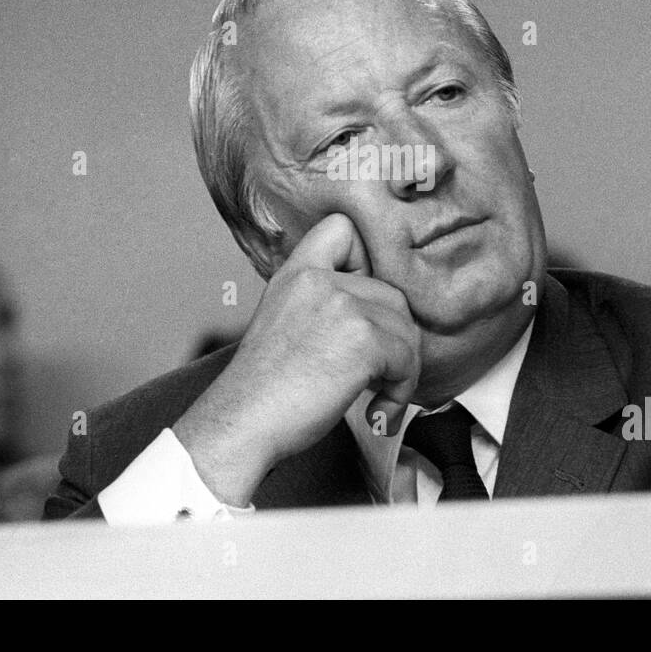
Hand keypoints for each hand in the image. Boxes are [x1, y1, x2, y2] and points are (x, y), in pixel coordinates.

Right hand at [173, 214, 420, 506]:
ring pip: (406, 329)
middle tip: (375, 374)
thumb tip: (379, 320)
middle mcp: (319, 282)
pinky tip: (377, 411)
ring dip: (401, 369)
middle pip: (391, 294)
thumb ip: (323, 306)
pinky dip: (400, 391)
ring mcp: (343, 307)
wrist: (243, 423)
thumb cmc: (263, 391)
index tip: (362, 305)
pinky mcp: (363, 341)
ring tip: (377, 397)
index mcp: (296, 274)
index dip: (366, 260)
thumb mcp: (284, 323)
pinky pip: (407, 360)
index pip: (343, 228)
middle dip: (393, 338)